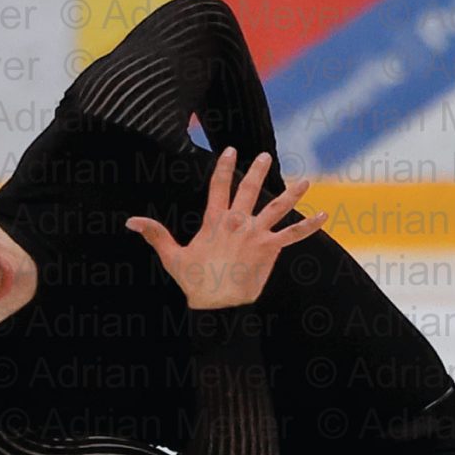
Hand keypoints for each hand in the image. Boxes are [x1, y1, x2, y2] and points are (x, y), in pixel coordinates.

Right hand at [125, 148, 326, 310]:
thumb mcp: (172, 256)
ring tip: (305, 179)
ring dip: (293, 192)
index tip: (230, 150)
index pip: (219, 186)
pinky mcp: (270, 248)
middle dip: (258, 171)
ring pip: (277, 207)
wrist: (218, 305)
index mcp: (215, 221)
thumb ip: (154, 234)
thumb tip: (130, 221)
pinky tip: (324, 215)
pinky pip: (294, 235)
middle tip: (265, 156)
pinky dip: (310, 225)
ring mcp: (256, 234)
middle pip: (249, 189)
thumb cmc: (195, 282)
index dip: (224, 166)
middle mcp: (237, 222)